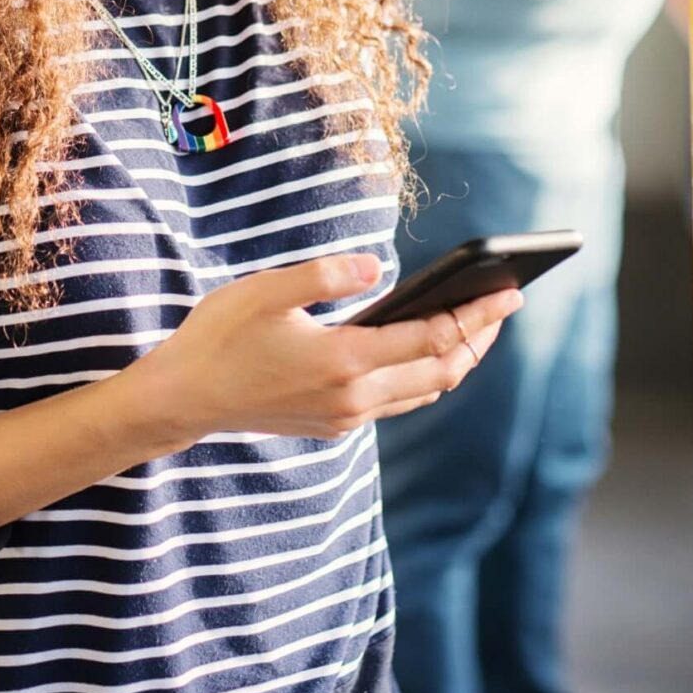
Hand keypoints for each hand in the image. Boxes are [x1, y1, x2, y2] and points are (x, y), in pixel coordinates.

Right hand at [124, 252, 522, 447]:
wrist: (183, 399)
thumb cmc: (219, 336)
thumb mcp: (267, 290)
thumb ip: (326, 275)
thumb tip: (378, 266)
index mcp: (344, 360)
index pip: (431, 339)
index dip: (476, 316)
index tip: (509, 294)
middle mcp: (354, 398)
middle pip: (440, 372)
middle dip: (478, 338)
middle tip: (505, 305)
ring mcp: (345, 418)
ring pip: (422, 393)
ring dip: (455, 361)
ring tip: (476, 328)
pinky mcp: (333, 425)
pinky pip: (396, 403)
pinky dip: (424, 377)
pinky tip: (423, 353)